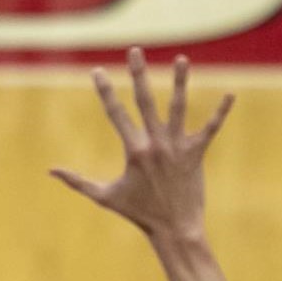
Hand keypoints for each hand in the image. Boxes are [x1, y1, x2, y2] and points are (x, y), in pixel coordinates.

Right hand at [51, 48, 234, 240]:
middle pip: (145, 101)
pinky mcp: (196, 154)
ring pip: (179, 107)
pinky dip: (220, 112)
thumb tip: (50, 171)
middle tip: (135, 50)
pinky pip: (210, 129)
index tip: (97, 70)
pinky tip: (231, 95)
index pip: (115, 113)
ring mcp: (177, 147)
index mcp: (133, 150)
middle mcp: (155, 143)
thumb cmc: (139, 214)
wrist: (175, 230)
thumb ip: (77, 181)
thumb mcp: (104, 197)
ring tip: (182, 58)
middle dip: (138, 74)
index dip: (104, 91)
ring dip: (180, 82)